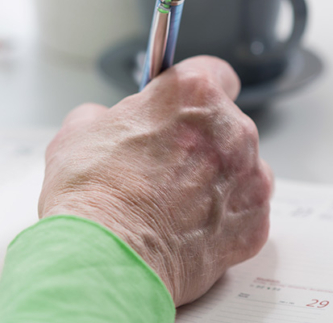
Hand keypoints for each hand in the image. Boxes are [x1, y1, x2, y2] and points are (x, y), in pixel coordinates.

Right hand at [38, 56, 272, 305]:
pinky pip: (245, 213)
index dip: (195, 94)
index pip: (215, 73)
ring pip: (242, 170)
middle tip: (164, 167)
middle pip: (227, 126)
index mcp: (194, 95)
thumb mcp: (77, 133)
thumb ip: (104, 116)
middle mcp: (233, 131)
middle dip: (201, 143)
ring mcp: (250, 179)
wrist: (107, 259)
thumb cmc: (93, 197)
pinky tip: (189, 230)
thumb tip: (105, 122)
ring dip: (218, 181)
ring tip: (175, 205)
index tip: (185, 108)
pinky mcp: (255, 224)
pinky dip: (224, 221)